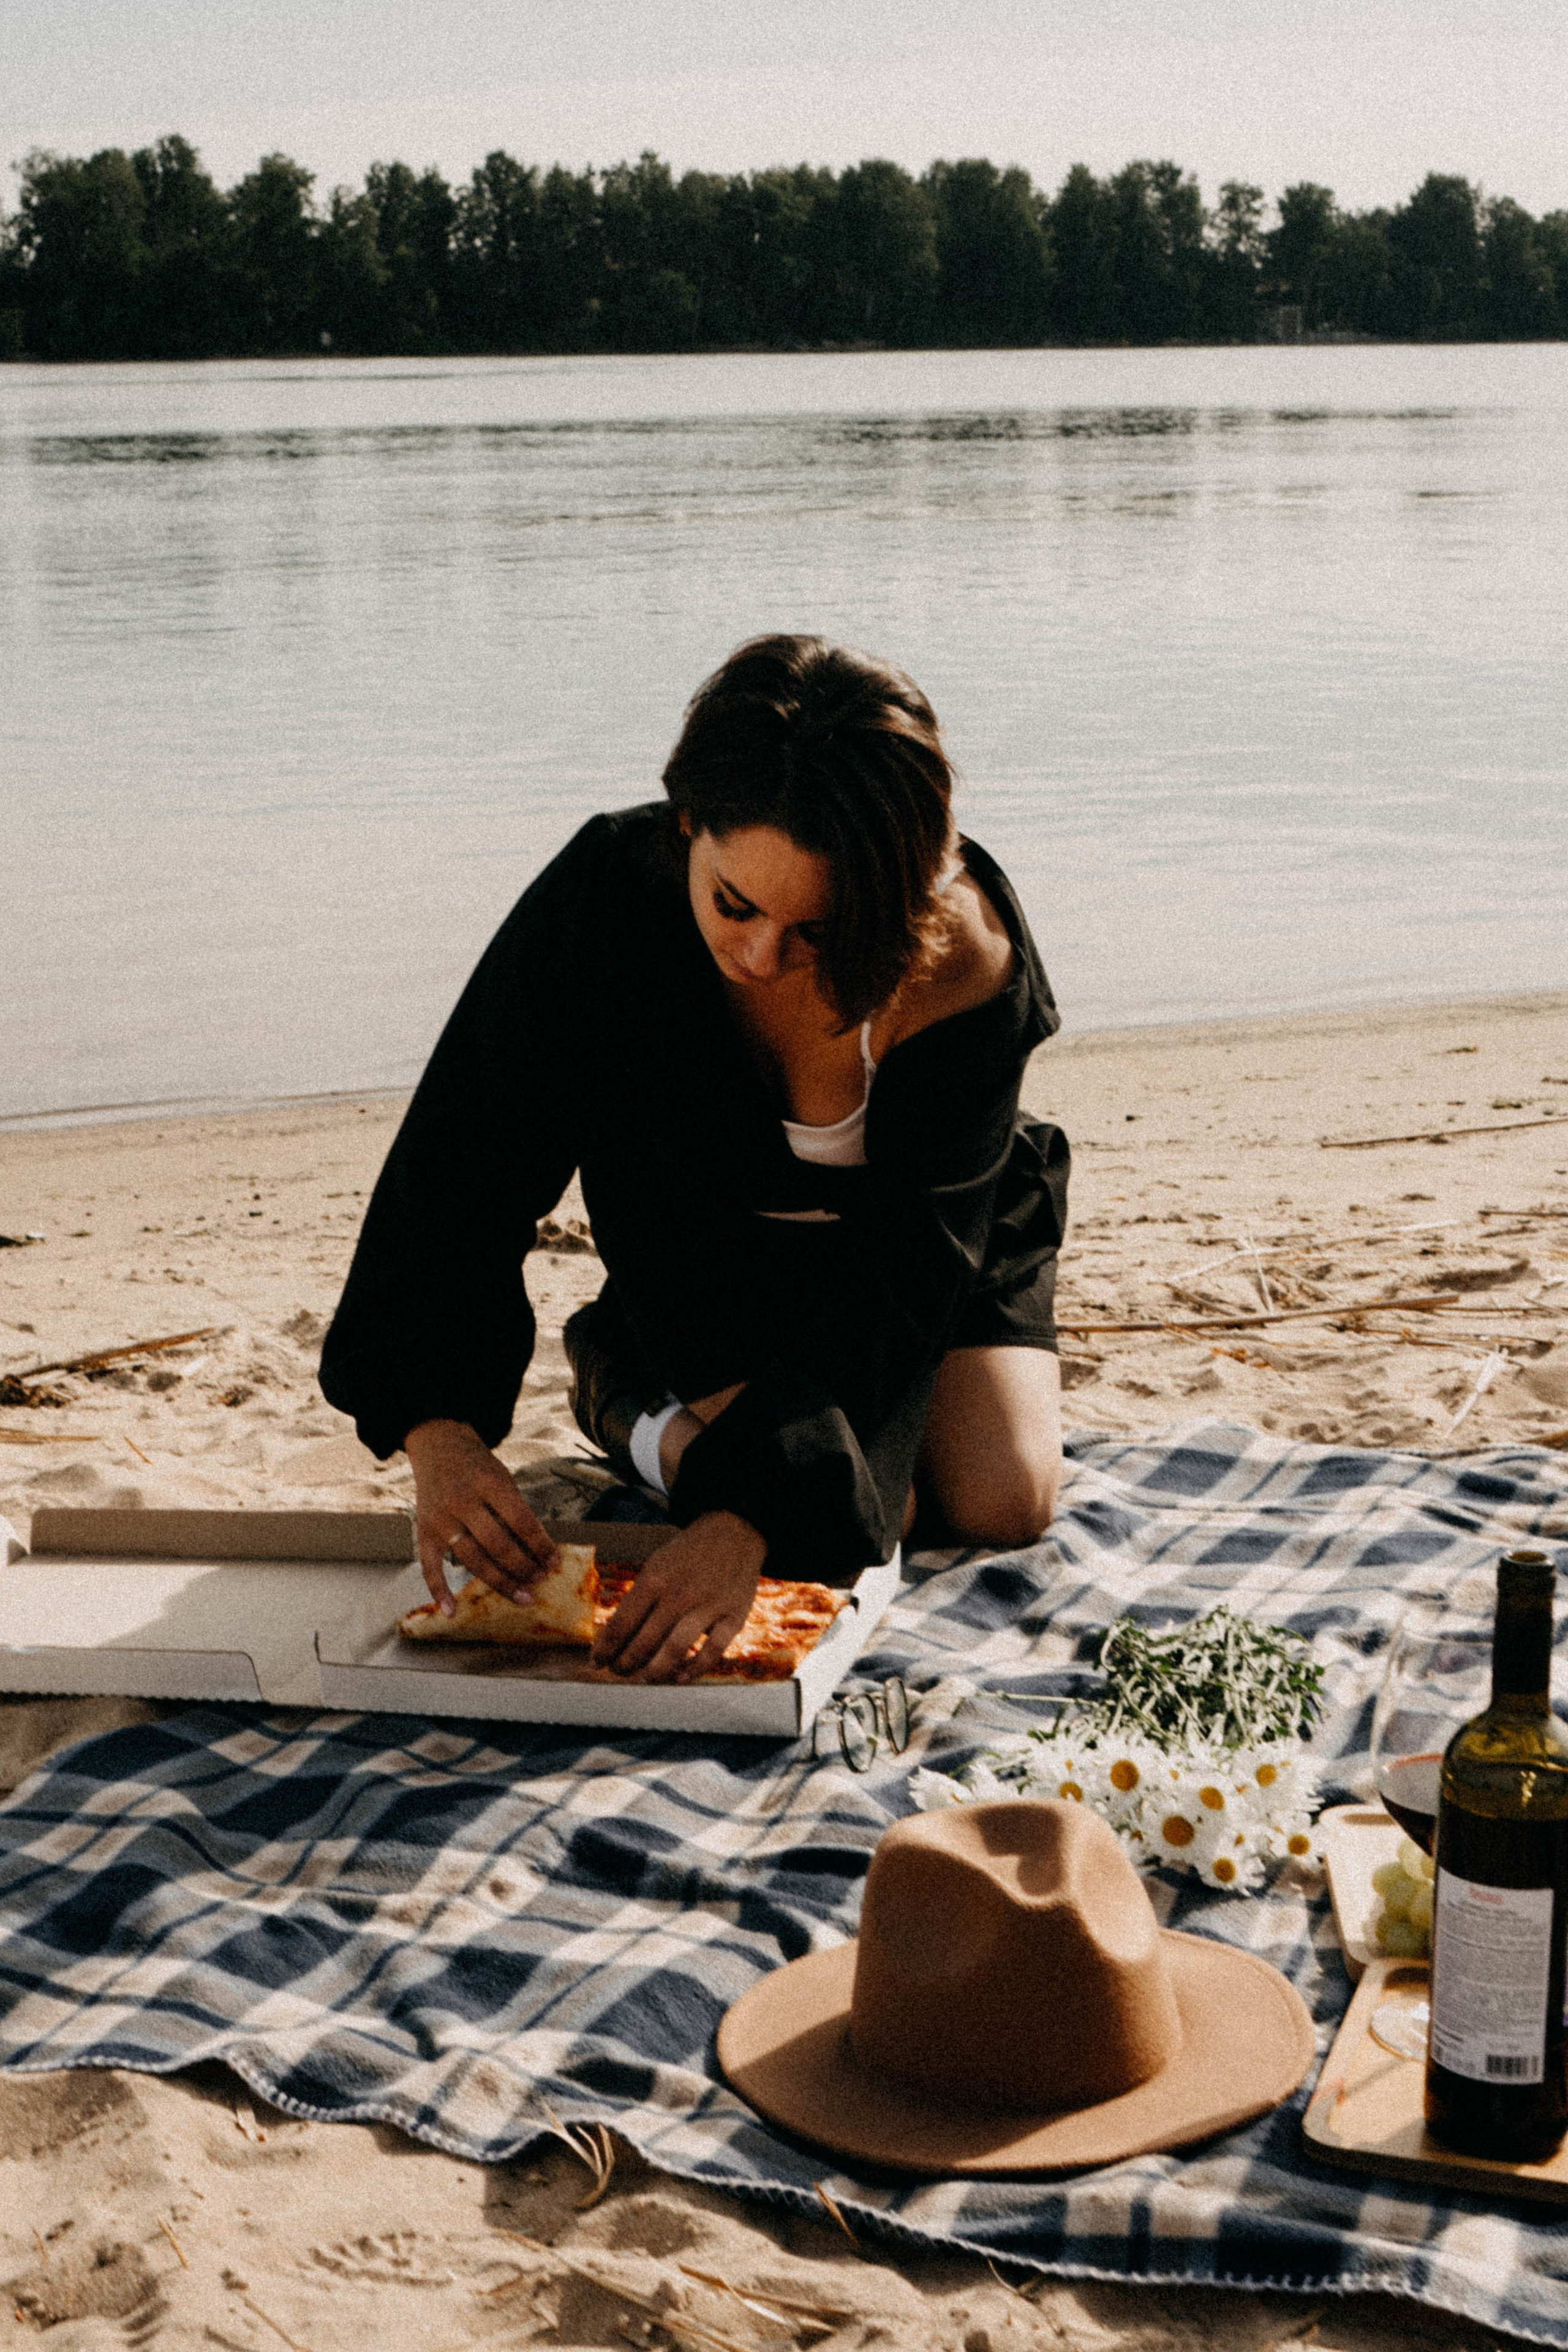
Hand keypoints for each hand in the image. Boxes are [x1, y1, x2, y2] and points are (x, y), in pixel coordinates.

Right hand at [404, 1418, 557, 1614]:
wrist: (437, 1445)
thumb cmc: (477, 1465)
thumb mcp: (502, 1477)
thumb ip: (515, 1510)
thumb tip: (538, 1552)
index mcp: (488, 1483)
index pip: (521, 1521)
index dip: (541, 1545)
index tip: (555, 1562)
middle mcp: (461, 1501)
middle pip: (497, 1545)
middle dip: (523, 1567)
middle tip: (539, 1581)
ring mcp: (440, 1519)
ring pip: (471, 1560)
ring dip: (499, 1582)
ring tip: (522, 1595)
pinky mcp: (424, 1532)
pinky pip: (429, 1567)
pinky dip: (439, 1591)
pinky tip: (452, 1612)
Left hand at [590, 1512, 764, 1683]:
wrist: (733, 1533)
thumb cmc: (687, 1555)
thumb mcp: (657, 1566)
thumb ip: (639, 1599)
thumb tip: (617, 1637)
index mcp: (654, 1580)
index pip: (621, 1623)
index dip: (604, 1649)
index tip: (595, 1663)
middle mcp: (679, 1594)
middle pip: (643, 1641)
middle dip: (624, 1663)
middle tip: (617, 1672)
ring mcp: (708, 1607)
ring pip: (674, 1649)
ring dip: (654, 1671)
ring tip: (643, 1678)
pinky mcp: (733, 1617)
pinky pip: (712, 1652)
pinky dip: (694, 1669)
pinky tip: (680, 1676)